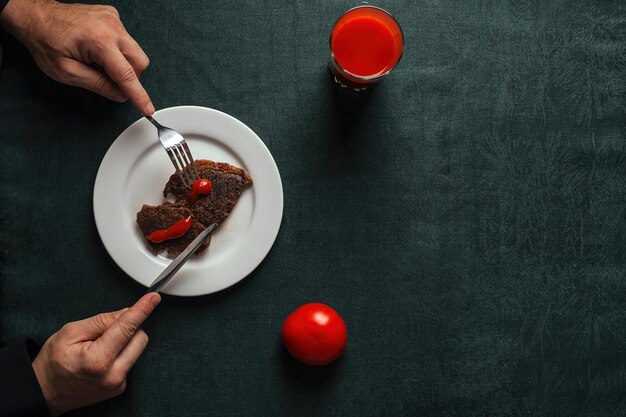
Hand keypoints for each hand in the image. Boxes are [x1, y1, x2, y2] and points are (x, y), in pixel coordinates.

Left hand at [0, 0, 153, 114]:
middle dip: (131, 77)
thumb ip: (97, 85)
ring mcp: (113, 19)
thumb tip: (119, 94)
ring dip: (122, 63)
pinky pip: (126, 40)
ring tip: (98, 62)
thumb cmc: (45, 41)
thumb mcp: (67, 72)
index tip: (147, 108)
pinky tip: (98, 50)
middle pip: (139, 62)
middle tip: (110, 81)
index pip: (127, 75)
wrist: (35, 16)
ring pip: (135, 51)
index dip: (138, 95)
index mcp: (99, 41)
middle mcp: (111, 26)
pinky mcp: (113, 16)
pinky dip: (117, 51)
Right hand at [32, 292, 160, 415]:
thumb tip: (126, 312)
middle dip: (128, 327)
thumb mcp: (70, 333)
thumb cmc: (53, 363)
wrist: (45, 392)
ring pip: (137, 348)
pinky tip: (102, 358)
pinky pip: (130, 360)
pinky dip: (121, 353)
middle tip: (104, 331)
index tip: (153, 298)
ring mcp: (118, 383)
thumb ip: (101, 321)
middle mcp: (113, 375)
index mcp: (98, 360)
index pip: (127, 327)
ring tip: (99, 347)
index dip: (142, 310)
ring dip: (125, 341)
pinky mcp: (120, 387)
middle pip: (139, 337)